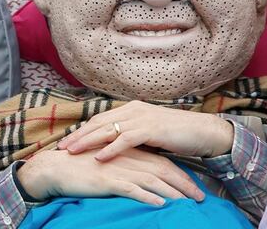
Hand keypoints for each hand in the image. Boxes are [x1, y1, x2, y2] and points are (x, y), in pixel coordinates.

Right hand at [16, 146, 204, 206]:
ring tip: (187, 204)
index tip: (193, 187)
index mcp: (126, 151)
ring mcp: (117, 169)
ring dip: (172, 193)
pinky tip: (160, 205)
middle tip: (200, 198)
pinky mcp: (107, 180)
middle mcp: (125, 157)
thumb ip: (126, 164)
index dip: (180, 174)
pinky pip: (132, 189)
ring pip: (152, 180)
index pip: (160, 161)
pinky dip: (148, 197)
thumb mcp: (107, 162)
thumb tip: (144, 175)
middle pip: (162, 169)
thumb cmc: (79, 167)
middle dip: (184, 184)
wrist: (54, 168)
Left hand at [57, 101, 234, 160]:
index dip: (82, 130)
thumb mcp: (149, 133)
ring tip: (72, 151)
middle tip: (61, 147)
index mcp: (131, 109)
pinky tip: (98, 157)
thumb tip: (114, 145)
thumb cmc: (178, 134)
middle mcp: (133, 110)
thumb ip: (131, 135)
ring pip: (107, 130)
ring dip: (87, 141)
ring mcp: (142, 118)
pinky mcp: (151, 129)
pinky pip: (126, 139)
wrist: (205, 132)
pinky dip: (110, 148)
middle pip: (98, 123)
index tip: (67, 141)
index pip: (100, 119)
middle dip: (78, 135)